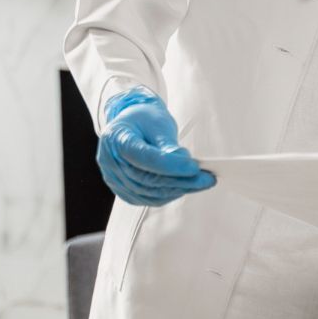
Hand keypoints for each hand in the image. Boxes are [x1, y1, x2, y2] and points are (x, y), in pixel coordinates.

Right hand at [96, 86, 214, 206]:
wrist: (131, 123)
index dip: (171, 166)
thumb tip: (184, 163)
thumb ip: (168, 145)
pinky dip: (167, 196)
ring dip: (177, 190)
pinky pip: (146, 199)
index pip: (145, 158)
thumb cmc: (145, 119)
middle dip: (180, 181)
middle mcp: (110, 161)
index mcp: (117, 139)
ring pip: (148, 193)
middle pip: (147, 179)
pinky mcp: (122, 189)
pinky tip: (184, 188)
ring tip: (200, 183)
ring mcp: (114, 178)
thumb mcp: (158, 123)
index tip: (195, 167)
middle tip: (207, 179)